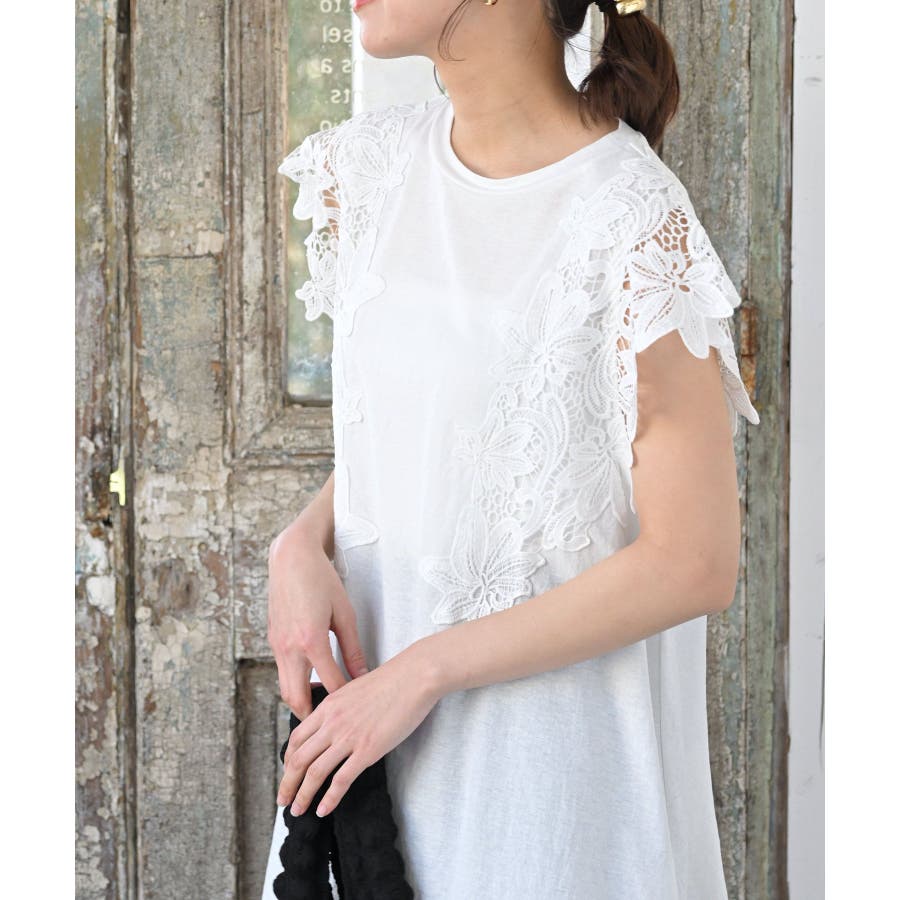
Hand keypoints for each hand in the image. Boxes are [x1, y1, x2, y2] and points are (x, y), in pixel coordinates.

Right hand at [267, 515, 368, 718]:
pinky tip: (310, 682)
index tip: (358, 714)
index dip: (344, 702)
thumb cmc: (321, 580)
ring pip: (285, 688)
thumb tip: (363, 675)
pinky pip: (282, 671)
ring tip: (321, 709)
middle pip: (296, 699)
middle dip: (312, 717)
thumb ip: (353, 648)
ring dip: (300, 701)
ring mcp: (277, 645)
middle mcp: (289, 648)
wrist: (291, 558)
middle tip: (330, 728)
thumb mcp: (344, 613)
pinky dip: (294, 683)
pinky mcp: (273, 640)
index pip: (329, 686)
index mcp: (311, 641)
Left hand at [276, 643, 440, 816]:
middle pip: (299, 758)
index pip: (297, 738)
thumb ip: (341, 708)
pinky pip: (341, 780)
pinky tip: (323, 810)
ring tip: (297, 810)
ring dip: (303, 795)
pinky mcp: (368, 750)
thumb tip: (336, 724)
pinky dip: (329, 799)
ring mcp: (349, 737)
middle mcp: (332, 722)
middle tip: (282, 800)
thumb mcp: (354, 689)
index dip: (288, 759)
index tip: (287, 773)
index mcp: (328, 706)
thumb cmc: (391, 681)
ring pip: (315, 772)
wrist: (414, 677)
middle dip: (287, 783)